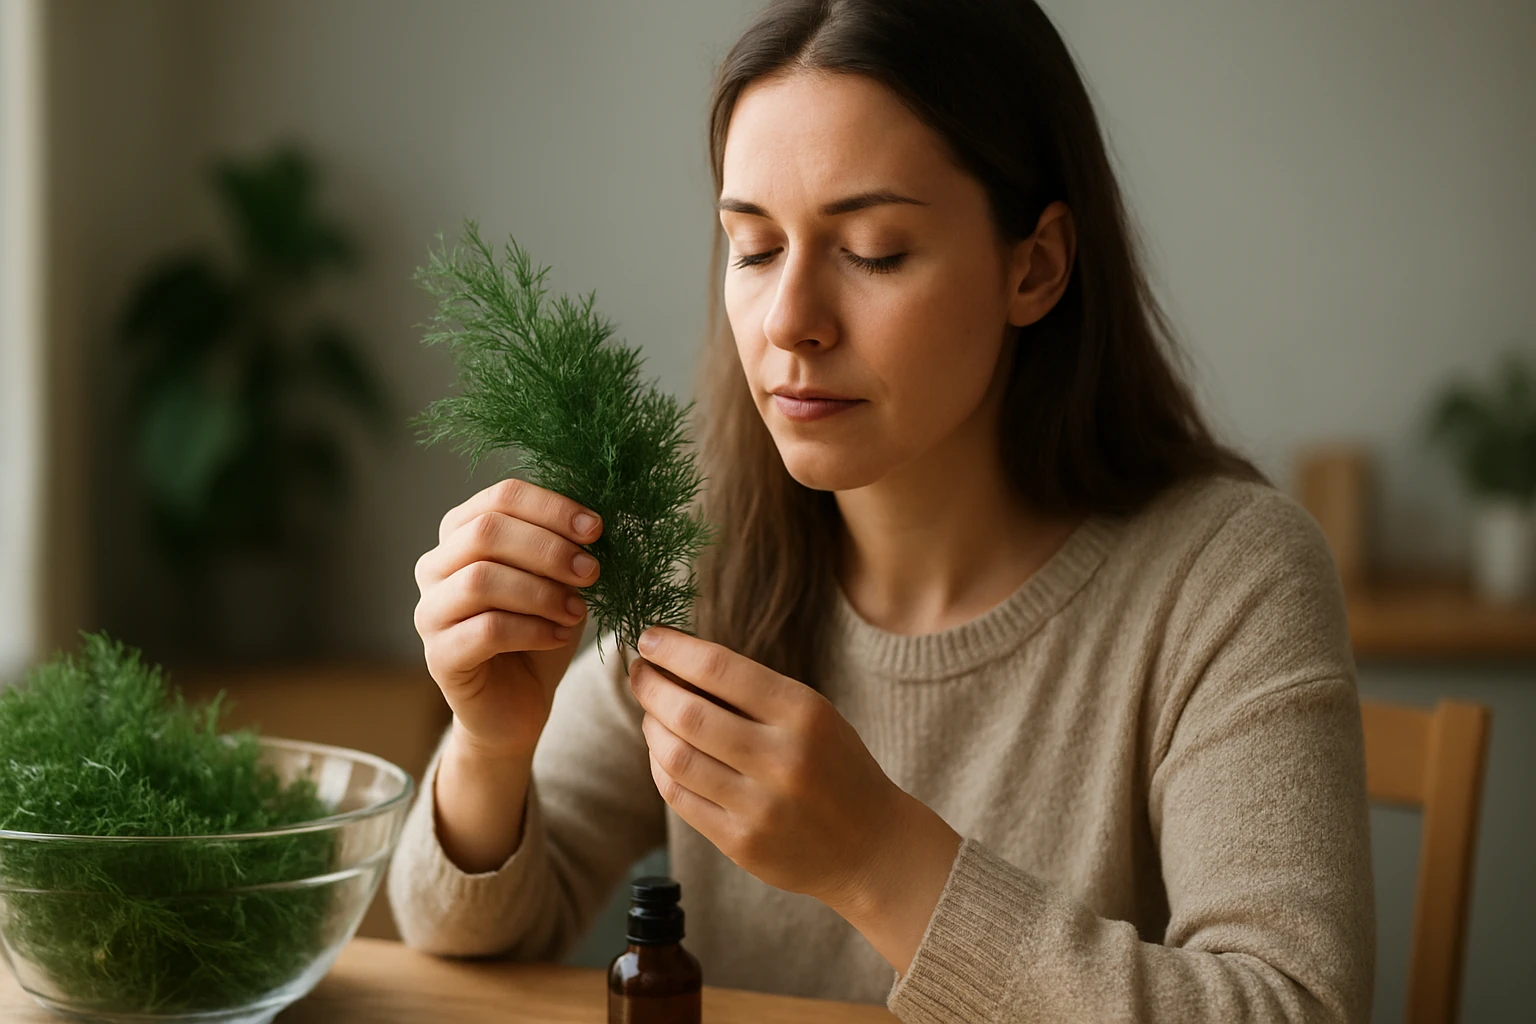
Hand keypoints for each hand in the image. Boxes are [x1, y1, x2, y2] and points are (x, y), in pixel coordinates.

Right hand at [412, 478, 602, 761]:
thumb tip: (593, 521)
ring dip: (541, 592)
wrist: (519, 701)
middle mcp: (435, 567)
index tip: (595, 529)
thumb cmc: (538, 629)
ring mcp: (430, 611)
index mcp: (462, 534)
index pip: (501, 497)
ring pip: (481, 580)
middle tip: (591, 571)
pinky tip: (559, 636)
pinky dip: (532, 629)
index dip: (551, 507)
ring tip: (578, 610)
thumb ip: (565, 545)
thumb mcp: (558, 580)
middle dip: (548, 548)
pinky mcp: (438, 656)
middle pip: (486, 532)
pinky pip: (485, 630)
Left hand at [629, 626, 961, 972]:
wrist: (872, 846)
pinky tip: (662, 751)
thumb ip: (753, 691)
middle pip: (688, 714)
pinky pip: (679, 797)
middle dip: (651, 686)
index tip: (647, 638)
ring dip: (651, 726)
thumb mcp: (813, 715)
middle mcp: (782, 758)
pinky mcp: (741, 843)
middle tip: (637, 672)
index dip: (674, 650)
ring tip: (651, 711)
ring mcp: (760, 806)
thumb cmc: (835, 766)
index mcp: (804, 713)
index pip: (721, 668)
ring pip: (675, 756)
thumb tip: (677, 660)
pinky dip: (660, 767)